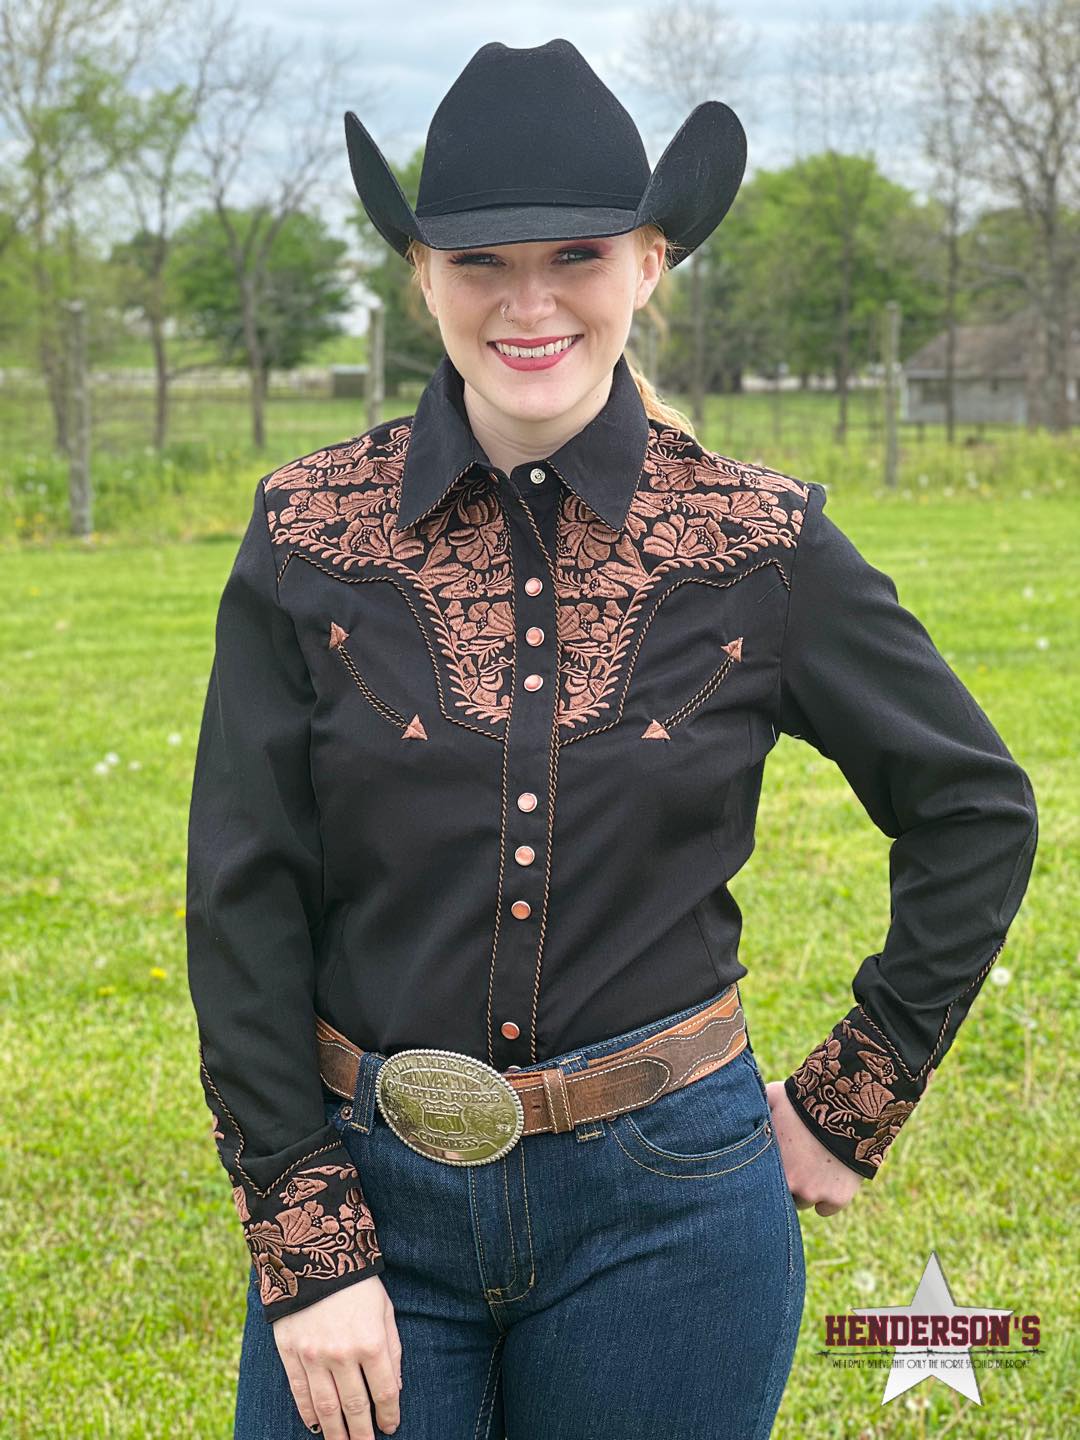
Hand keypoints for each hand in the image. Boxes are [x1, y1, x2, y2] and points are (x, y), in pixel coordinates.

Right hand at [272, 1274, 401, 1437]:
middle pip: (355, 1407)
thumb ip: (392, 1348)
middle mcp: (343, 1354)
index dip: (390, 1414)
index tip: (391, 1427)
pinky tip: (316, 1426)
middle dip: (363, 1434)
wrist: (311, 1253)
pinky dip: (308, 1413)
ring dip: (336, 1433)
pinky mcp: (290, 1352)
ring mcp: (314, 1355)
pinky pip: (300, 1392)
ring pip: (326, 1408)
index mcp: (371, 1341)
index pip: (385, 1391)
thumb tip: (394, 1387)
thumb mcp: (384, 1309)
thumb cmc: (356, 1282)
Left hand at [765, 1079, 864, 1216]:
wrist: (847, 1105)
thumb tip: (737, 1107)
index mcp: (768, 1164)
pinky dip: (828, 1197)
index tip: (769, 1166)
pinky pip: (826, 1208)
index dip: (763, 1176)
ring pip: (804, 1201)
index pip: (757, 1185)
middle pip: (781, 1194)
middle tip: (791, 1165)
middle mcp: (790, 1184)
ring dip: (805, 1190)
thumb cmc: (804, 1099)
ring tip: (811, 1165)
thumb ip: (755, 1111)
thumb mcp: (771, 1098)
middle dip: (785, 1183)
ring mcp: (814, 1193)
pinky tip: (827, 1177)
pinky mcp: (837, 1198)